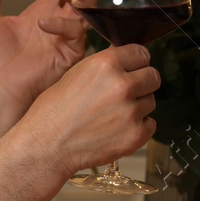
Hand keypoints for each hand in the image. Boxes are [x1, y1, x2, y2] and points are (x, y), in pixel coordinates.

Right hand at [16, 44, 159, 173]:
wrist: (46, 147)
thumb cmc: (52, 112)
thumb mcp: (75, 74)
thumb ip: (105, 66)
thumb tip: (126, 61)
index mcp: (106, 64)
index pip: (142, 53)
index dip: (137, 62)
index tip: (134, 68)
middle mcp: (121, 85)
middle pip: (153, 76)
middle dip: (142, 83)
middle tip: (126, 93)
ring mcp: (131, 112)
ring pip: (150, 101)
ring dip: (138, 106)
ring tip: (113, 114)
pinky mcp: (136, 135)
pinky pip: (150, 124)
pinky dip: (138, 127)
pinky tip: (117, 129)